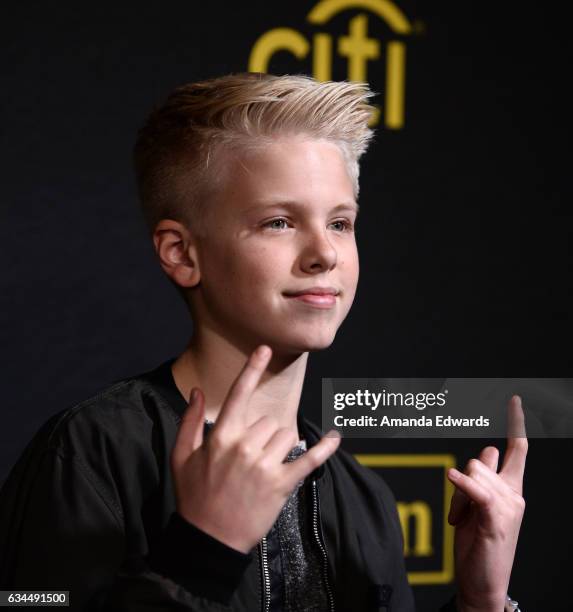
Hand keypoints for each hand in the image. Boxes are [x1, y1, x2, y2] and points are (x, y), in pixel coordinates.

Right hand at [170, 344, 340, 552]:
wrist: (208, 541)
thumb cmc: (193, 497)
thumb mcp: (181, 457)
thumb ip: (190, 421)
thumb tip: (197, 391)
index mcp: (221, 437)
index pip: (239, 395)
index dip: (252, 369)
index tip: (265, 349)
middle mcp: (245, 447)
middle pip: (268, 420)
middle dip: (263, 433)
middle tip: (249, 457)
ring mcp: (265, 466)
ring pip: (287, 435)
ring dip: (280, 445)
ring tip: (265, 466)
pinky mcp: (282, 485)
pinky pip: (310, 460)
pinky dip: (325, 449)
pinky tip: (335, 437)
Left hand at [447, 395, 526, 611]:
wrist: (482, 582)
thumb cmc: (479, 543)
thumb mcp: (479, 504)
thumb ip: (485, 477)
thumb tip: (486, 451)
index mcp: (512, 489)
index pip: (517, 450)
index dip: (515, 424)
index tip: (514, 401)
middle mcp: (514, 494)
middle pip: (482, 459)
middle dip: (463, 479)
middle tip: (461, 511)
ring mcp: (508, 506)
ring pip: (473, 472)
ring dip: (457, 496)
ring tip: (462, 520)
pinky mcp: (496, 519)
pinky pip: (477, 491)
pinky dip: (463, 485)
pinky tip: (452, 477)